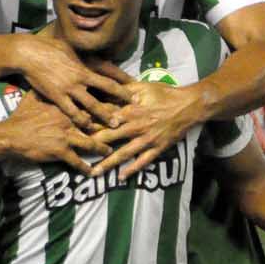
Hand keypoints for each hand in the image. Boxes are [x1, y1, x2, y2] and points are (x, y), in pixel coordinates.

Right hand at [0, 90, 110, 172]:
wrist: (11, 134)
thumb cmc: (21, 115)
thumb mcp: (33, 98)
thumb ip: (46, 92)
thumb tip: (49, 83)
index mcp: (65, 105)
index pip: (90, 102)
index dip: (105, 104)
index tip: (118, 105)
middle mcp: (69, 119)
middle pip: (95, 122)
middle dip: (110, 125)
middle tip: (122, 127)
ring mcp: (66, 135)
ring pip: (90, 142)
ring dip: (101, 148)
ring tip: (109, 151)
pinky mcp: (60, 150)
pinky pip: (76, 160)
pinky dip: (84, 167)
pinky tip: (91, 172)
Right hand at [15, 35, 131, 128]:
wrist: (26, 54)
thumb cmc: (47, 48)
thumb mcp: (69, 49)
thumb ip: (81, 58)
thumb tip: (90, 59)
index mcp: (84, 66)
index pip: (109, 75)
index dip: (123, 84)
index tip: (134, 91)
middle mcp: (80, 78)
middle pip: (105, 92)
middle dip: (119, 103)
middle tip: (131, 112)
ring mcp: (69, 89)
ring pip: (91, 107)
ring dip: (104, 117)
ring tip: (114, 128)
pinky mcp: (57, 98)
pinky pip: (72, 113)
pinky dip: (81, 122)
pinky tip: (88, 130)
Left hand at [86, 80, 205, 180]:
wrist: (188, 106)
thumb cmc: (165, 94)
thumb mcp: (143, 86)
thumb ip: (124, 89)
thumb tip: (106, 86)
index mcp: (130, 110)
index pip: (105, 119)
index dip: (90, 124)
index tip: (75, 130)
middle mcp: (136, 126)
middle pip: (109, 137)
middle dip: (93, 146)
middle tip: (78, 154)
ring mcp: (147, 139)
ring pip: (124, 153)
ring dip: (108, 163)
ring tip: (94, 172)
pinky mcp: (157, 148)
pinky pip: (143, 161)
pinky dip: (132, 169)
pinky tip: (121, 177)